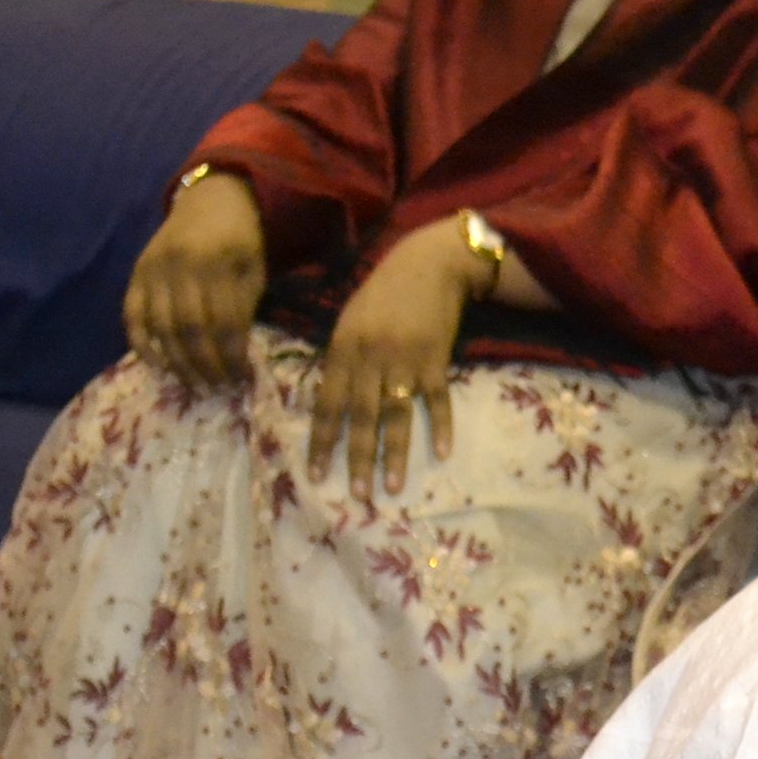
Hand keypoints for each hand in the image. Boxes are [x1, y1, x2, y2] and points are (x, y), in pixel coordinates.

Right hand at [125, 172, 268, 388]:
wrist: (208, 201)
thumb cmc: (239, 241)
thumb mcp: (253, 268)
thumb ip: (244, 307)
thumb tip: (234, 355)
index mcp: (216, 261)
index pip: (224, 321)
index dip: (232, 355)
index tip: (241, 380)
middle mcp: (179, 265)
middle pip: (189, 328)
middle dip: (205, 365)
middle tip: (217, 389)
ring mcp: (152, 269)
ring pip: (160, 327)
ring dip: (177, 363)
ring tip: (195, 385)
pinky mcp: (135, 274)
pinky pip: (132, 317)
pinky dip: (142, 346)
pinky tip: (159, 368)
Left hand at [306, 218, 478, 501]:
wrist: (429, 264)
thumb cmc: (384, 292)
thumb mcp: (350, 320)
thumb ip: (340, 359)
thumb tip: (330, 402)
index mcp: (343, 350)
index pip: (328, 404)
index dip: (322, 441)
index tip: (316, 474)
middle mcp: (370, 358)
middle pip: (362, 417)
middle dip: (357, 458)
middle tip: (356, 494)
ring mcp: (404, 360)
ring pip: (396, 415)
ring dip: (394, 453)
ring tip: (390, 487)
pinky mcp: (436, 359)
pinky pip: (438, 399)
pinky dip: (440, 426)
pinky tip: (441, 453)